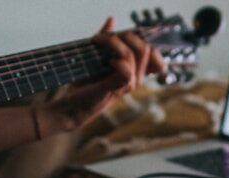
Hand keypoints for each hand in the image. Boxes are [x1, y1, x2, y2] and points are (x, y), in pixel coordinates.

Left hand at [38, 17, 165, 134]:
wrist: (72, 105)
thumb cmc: (84, 84)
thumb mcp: (97, 57)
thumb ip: (107, 39)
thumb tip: (112, 20)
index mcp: (135, 72)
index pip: (155, 56)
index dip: (144, 41)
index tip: (121, 36)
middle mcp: (136, 79)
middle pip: (146, 49)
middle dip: (126, 36)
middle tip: (103, 37)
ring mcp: (127, 85)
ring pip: (134, 55)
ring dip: (114, 43)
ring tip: (97, 42)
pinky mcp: (115, 89)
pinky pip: (126, 70)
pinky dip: (116, 60)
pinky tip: (106, 61)